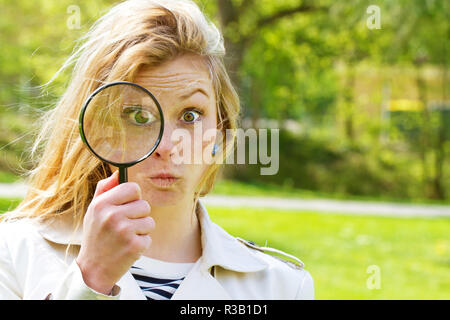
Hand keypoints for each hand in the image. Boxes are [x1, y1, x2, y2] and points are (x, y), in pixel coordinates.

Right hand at [76, 171, 154, 294]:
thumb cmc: (96, 236)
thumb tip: (118, 173)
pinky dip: (141, 244)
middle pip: (144, 205)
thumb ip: (105, 189)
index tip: (128, 206)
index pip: (132, 188)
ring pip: (149, 221)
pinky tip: (127, 248)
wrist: (93, 269)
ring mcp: (124, 231)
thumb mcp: (93, 211)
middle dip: (138, 216)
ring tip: (125, 238)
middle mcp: (112, 215)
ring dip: (141, 230)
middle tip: (124, 227)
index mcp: (102, 204)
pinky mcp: (134, 245)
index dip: (134, 197)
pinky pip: (149, 237)